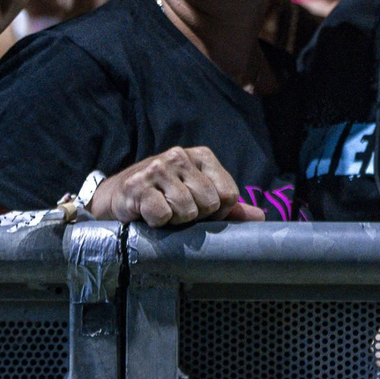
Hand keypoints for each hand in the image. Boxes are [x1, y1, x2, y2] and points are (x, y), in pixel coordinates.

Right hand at [89, 146, 257, 225]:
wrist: (119, 196)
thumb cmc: (166, 196)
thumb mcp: (199, 195)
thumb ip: (229, 206)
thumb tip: (260, 218)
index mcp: (202, 156)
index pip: (229, 194)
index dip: (218, 211)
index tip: (201, 210)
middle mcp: (180, 155)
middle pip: (210, 203)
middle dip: (196, 216)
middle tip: (177, 210)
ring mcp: (157, 168)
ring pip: (187, 211)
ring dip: (175, 220)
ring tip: (163, 210)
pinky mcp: (137, 186)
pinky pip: (162, 216)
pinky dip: (157, 222)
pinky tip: (148, 213)